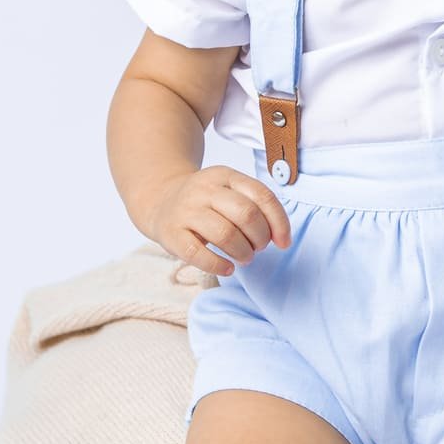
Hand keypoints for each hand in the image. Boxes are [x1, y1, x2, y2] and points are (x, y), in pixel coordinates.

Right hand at [146, 169, 291, 277]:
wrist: (160, 200)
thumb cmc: (205, 202)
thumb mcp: (229, 191)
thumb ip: (255, 206)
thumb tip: (281, 237)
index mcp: (225, 175)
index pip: (262, 195)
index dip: (279, 222)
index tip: (283, 242)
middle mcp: (204, 189)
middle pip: (246, 214)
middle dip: (260, 238)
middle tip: (258, 248)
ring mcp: (186, 211)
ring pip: (225, 234)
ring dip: (243, 252)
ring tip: (245, 258)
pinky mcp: (171, 233)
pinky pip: (198, 254)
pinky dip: (219, 265)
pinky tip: (228, 268)